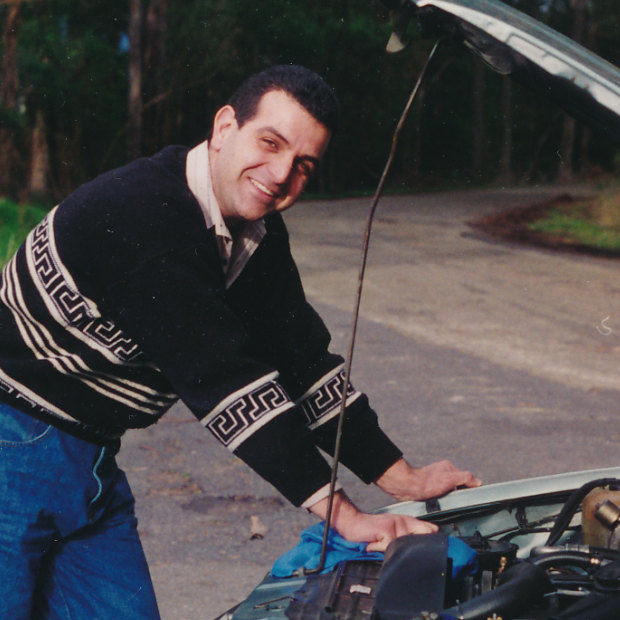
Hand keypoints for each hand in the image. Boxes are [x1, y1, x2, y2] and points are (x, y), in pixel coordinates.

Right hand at [307, 490, 436, 551]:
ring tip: (379, 544)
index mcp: (407, 522)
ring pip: (404, 547)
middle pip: (421, 539)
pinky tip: (372, 543)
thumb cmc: (371, 531)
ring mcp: (396, 525)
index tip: (434, 550)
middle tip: (393, 548)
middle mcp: (404, 522)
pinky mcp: (387, 529)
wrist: (352, 523)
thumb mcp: (391, 532)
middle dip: (415, 549)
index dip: (433, 541)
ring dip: (391, 551)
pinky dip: (379, 549)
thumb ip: (405, 538)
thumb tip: (420, 553)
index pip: (429, 530)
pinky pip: (389, 547)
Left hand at [375, 458, 480, 501]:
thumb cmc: (427, 482)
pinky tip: (440, 505)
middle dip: (458, 495)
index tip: (469, 498)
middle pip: (457, 486)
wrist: (408, 488)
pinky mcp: (429, 489)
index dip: (469, 488)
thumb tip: (478, 482)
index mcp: (448, 467)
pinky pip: (440, 496)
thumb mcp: (450, 479)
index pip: (465, 478)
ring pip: (449, 492)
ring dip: (449, 499)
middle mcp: (442, 472)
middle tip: (456, 502)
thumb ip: (465, 478)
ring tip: (447, 504)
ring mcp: (435, 481)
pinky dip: (441, 501)